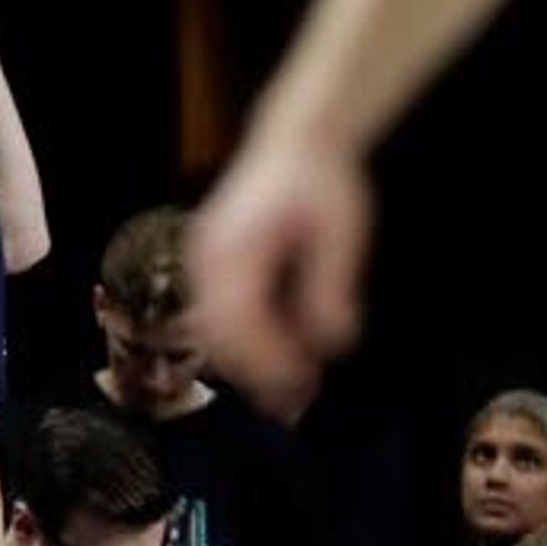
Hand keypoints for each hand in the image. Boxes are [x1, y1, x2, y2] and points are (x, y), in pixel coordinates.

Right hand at [185, 129, 370, 418]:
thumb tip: (333, 343)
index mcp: (233, 247)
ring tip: (294, 393)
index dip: (268, 360)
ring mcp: (204, 262)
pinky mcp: (214, 267)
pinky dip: (249, 345)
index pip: (239, 320)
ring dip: (252, 366)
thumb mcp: (342, 233)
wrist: (298, 140)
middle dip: (257, 375)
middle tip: (298, 405)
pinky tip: (284, 359)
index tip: (303, 383)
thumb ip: (332, 288)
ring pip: (216, 332)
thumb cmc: (322, 181)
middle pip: (219, 335)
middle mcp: (207, 258)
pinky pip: (221, 317)